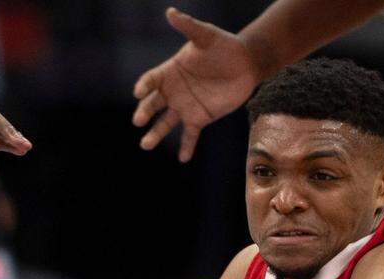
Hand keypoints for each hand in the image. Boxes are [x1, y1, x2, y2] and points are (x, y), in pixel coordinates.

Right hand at [132, 7, 260, 161]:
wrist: (245, 63)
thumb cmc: (223, 46)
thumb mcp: (205, 35)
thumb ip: (188, 26)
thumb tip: (170, 12)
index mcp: (170, 71)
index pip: (152, 80)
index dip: (145, 86)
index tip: (140, 93)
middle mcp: (173, 91)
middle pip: (153, 104)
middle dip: (145, 112)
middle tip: (138, 121)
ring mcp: (185, 106)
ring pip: (166, 123)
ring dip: (155, 134)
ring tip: (145, 144)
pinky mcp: (199, 118)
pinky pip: (190, 135)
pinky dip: (186, 147)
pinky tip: (182, 158)